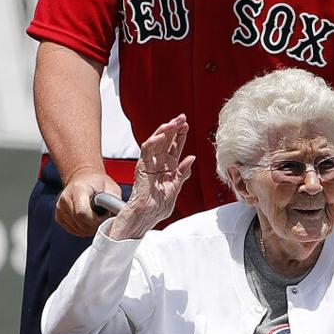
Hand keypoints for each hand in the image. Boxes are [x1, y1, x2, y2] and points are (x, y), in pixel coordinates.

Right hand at [56, 169, 123, 236]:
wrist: (83, 179)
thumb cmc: (98, 183)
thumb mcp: (111, 187)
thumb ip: (114, 201)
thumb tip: (120, 215)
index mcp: (78, 189)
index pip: (82, 213)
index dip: (96, 219)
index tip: (104, 213)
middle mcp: (66, 199)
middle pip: (81, 224)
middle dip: (96, 224)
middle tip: (102, 214)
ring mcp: (60, 208)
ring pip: (79, 230)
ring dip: (91, 227)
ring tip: (95, 215)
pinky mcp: (59, 217)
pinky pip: (74, 230)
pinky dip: (84, 228)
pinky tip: (88, 218)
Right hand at [110, 115, 195, 239]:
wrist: (146, 216)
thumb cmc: (158, 206)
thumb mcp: (175, 188)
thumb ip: (182, 173)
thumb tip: (191, 158)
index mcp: (167, 168)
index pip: (174, 148)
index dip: (180, 136)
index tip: (186, 126)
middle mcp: (158, 164)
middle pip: (166, 141)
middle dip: (174, 128)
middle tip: (182, 117)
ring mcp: (149, 164)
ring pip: (156, 142)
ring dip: (165, 131)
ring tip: (173, 122)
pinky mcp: (142, 167)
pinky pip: (146, 150)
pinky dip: (153, 141)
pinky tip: (161, 135)